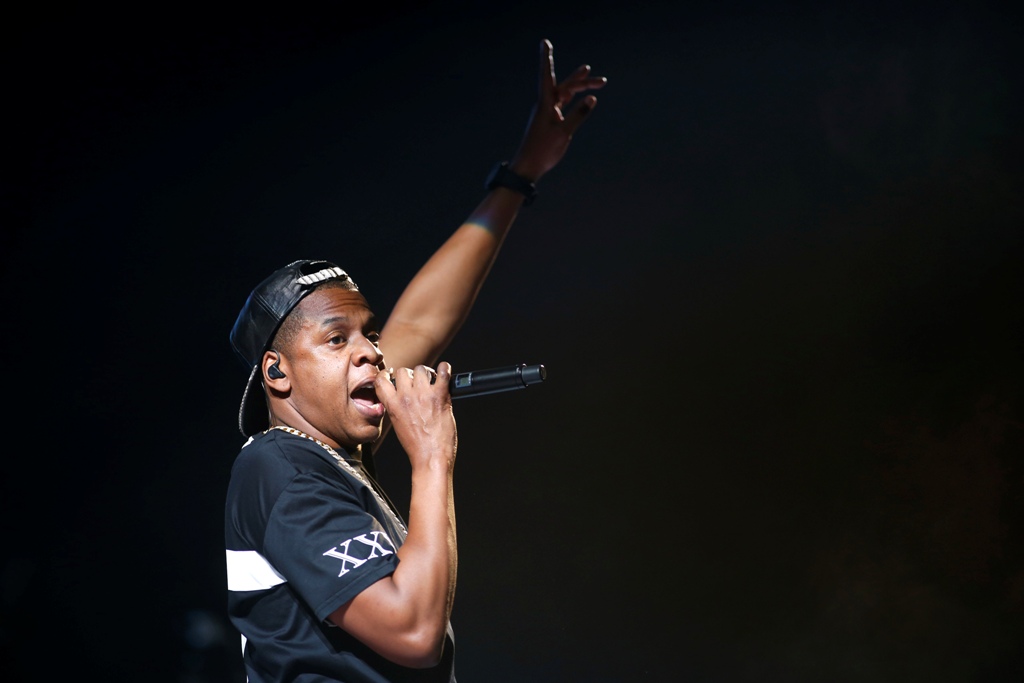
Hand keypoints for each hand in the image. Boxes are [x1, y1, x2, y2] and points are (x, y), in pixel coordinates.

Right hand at [375, 362, 456, 470]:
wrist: (430, 458)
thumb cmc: (416, 446)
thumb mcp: (398, 424)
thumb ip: (398, 407)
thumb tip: (403, 395)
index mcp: (392, 405)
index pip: (381, 380)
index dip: (387, 375)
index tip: (392, 375)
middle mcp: (406, 397)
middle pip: (403, 371)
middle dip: (411, 376)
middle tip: (418, 384)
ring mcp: (423, 395)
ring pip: (421, 369)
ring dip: (427, 374)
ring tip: (432, 382)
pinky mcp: (440, 396)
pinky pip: (444, 373)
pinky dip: (446, 369)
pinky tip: (446, 372)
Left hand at [509, 39, 606, 181]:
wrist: (528, 166)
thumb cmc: (543, 150)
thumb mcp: (564, 133)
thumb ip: (579, 114)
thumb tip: (592, 99)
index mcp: (545, 104)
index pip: (547, 75)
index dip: (547, 58)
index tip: (545, 43)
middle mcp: (545, 104)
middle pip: (565, 86)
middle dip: (581, 80)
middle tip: (601, 80)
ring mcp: (547, 112)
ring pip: (564, 93)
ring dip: (577, 85)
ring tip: (587, 71)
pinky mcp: (550, 120)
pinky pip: (563, 104)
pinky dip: (573, 99)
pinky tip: (579, 97)